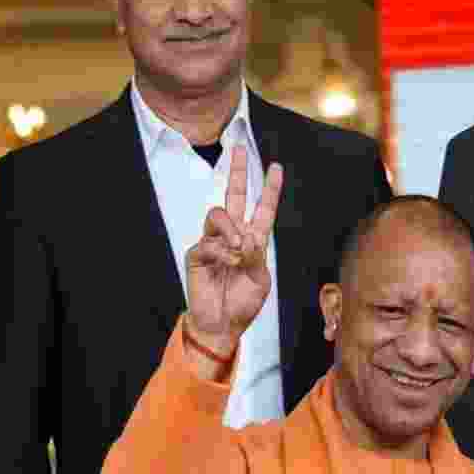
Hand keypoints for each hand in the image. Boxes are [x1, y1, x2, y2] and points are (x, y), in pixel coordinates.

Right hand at [184, 145, 283, 360]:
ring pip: (218, 214)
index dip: (270, 189)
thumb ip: (257, 256)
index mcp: (254, 240)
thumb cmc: (243, 303)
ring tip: (239, 249)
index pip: (262, 209)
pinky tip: (227, 263)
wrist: (222, 324)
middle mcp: (233, 235)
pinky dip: (221, 252)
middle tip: (239, 148)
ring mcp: (213, 242)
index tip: (276, 167)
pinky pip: (208, 242)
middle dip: (237, 171)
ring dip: (231, 229)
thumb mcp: (261, 279)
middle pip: (234, 196)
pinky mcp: (197, 254)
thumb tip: (244, 238)